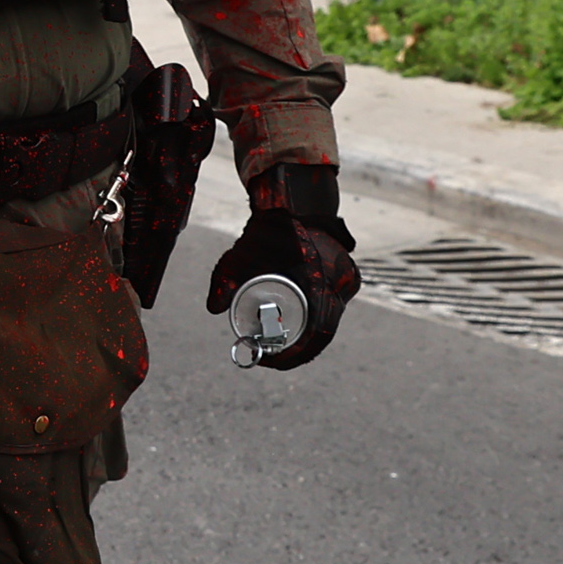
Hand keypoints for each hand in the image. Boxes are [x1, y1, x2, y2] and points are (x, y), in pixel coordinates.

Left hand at [203, 162, 359, 369]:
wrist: (295, 202)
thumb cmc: (269, 228)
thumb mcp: (241, 253)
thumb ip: (224, 277)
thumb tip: (213, 309)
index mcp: (324, 280)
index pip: (318, 333)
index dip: (296, 355)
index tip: (272, 361)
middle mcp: (343, 283)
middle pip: (324, 335)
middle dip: (298, 353)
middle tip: (271, 360)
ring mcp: (349, 280)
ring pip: (330, 323)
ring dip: (308, 340)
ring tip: (279, 351)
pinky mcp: (347, 278)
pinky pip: (333, 309)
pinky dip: (316, 323)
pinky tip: (297, 333)